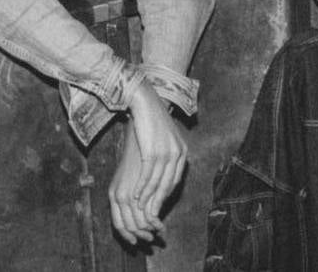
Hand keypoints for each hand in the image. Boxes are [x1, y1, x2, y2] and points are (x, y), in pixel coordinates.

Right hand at [116, 82, 185, 242]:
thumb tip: (161, 173)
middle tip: (149, 216)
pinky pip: (148, 176)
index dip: (165, 196)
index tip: (156, 206)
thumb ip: (166, 155)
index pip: (175, 181)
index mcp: (182, 152)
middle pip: (168, 185)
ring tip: (140, 210)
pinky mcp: (153, 152)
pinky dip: (142, 188)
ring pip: (157, 183)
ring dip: (148, 199)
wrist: (145, 101)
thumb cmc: (151, 120)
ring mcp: (166, 153)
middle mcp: (178, 154)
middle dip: (158, 202)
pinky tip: (135, 196)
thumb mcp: (165, 138)